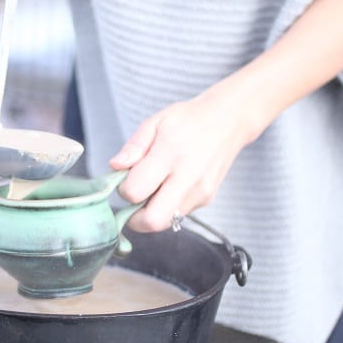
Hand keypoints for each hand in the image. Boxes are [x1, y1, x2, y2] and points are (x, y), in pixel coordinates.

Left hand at [110, 76, 262, 232]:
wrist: (228, 122)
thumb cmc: (187, 120)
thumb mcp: (155, 122)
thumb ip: (133, 147)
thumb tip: (114, 167)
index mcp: (170, 155)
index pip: (135, 191)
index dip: (123, 190)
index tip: (125, 180)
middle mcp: (187, 178)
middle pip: (153, 221)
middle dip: (135, 218)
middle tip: (132, 201)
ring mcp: (200, 192)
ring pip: (165, 222)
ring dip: (151, 212)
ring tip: (153, 188)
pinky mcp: (206, 200)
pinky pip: (177, 214)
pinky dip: (166, 207)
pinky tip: (169, 186)